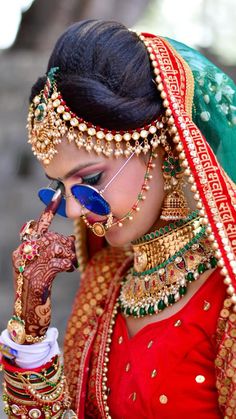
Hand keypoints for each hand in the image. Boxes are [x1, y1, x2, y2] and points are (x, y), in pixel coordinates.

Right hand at [11, 207, 75, 342]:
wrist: (29, 315)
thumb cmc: (39, 289)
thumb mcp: (43, 266)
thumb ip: (50, 251)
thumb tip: (71, 238)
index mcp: (22, 249)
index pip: (35, 226)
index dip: (48, 211)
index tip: (58, 195)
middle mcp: (22, 254)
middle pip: (51, 235)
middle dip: (65, 243)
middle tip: (70, 255)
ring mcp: (27, 266)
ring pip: (55, 246)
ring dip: (68, 254)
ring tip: (70, 263)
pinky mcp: (36, 277)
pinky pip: (58, 261)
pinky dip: (67, 264)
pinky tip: (69, 269)